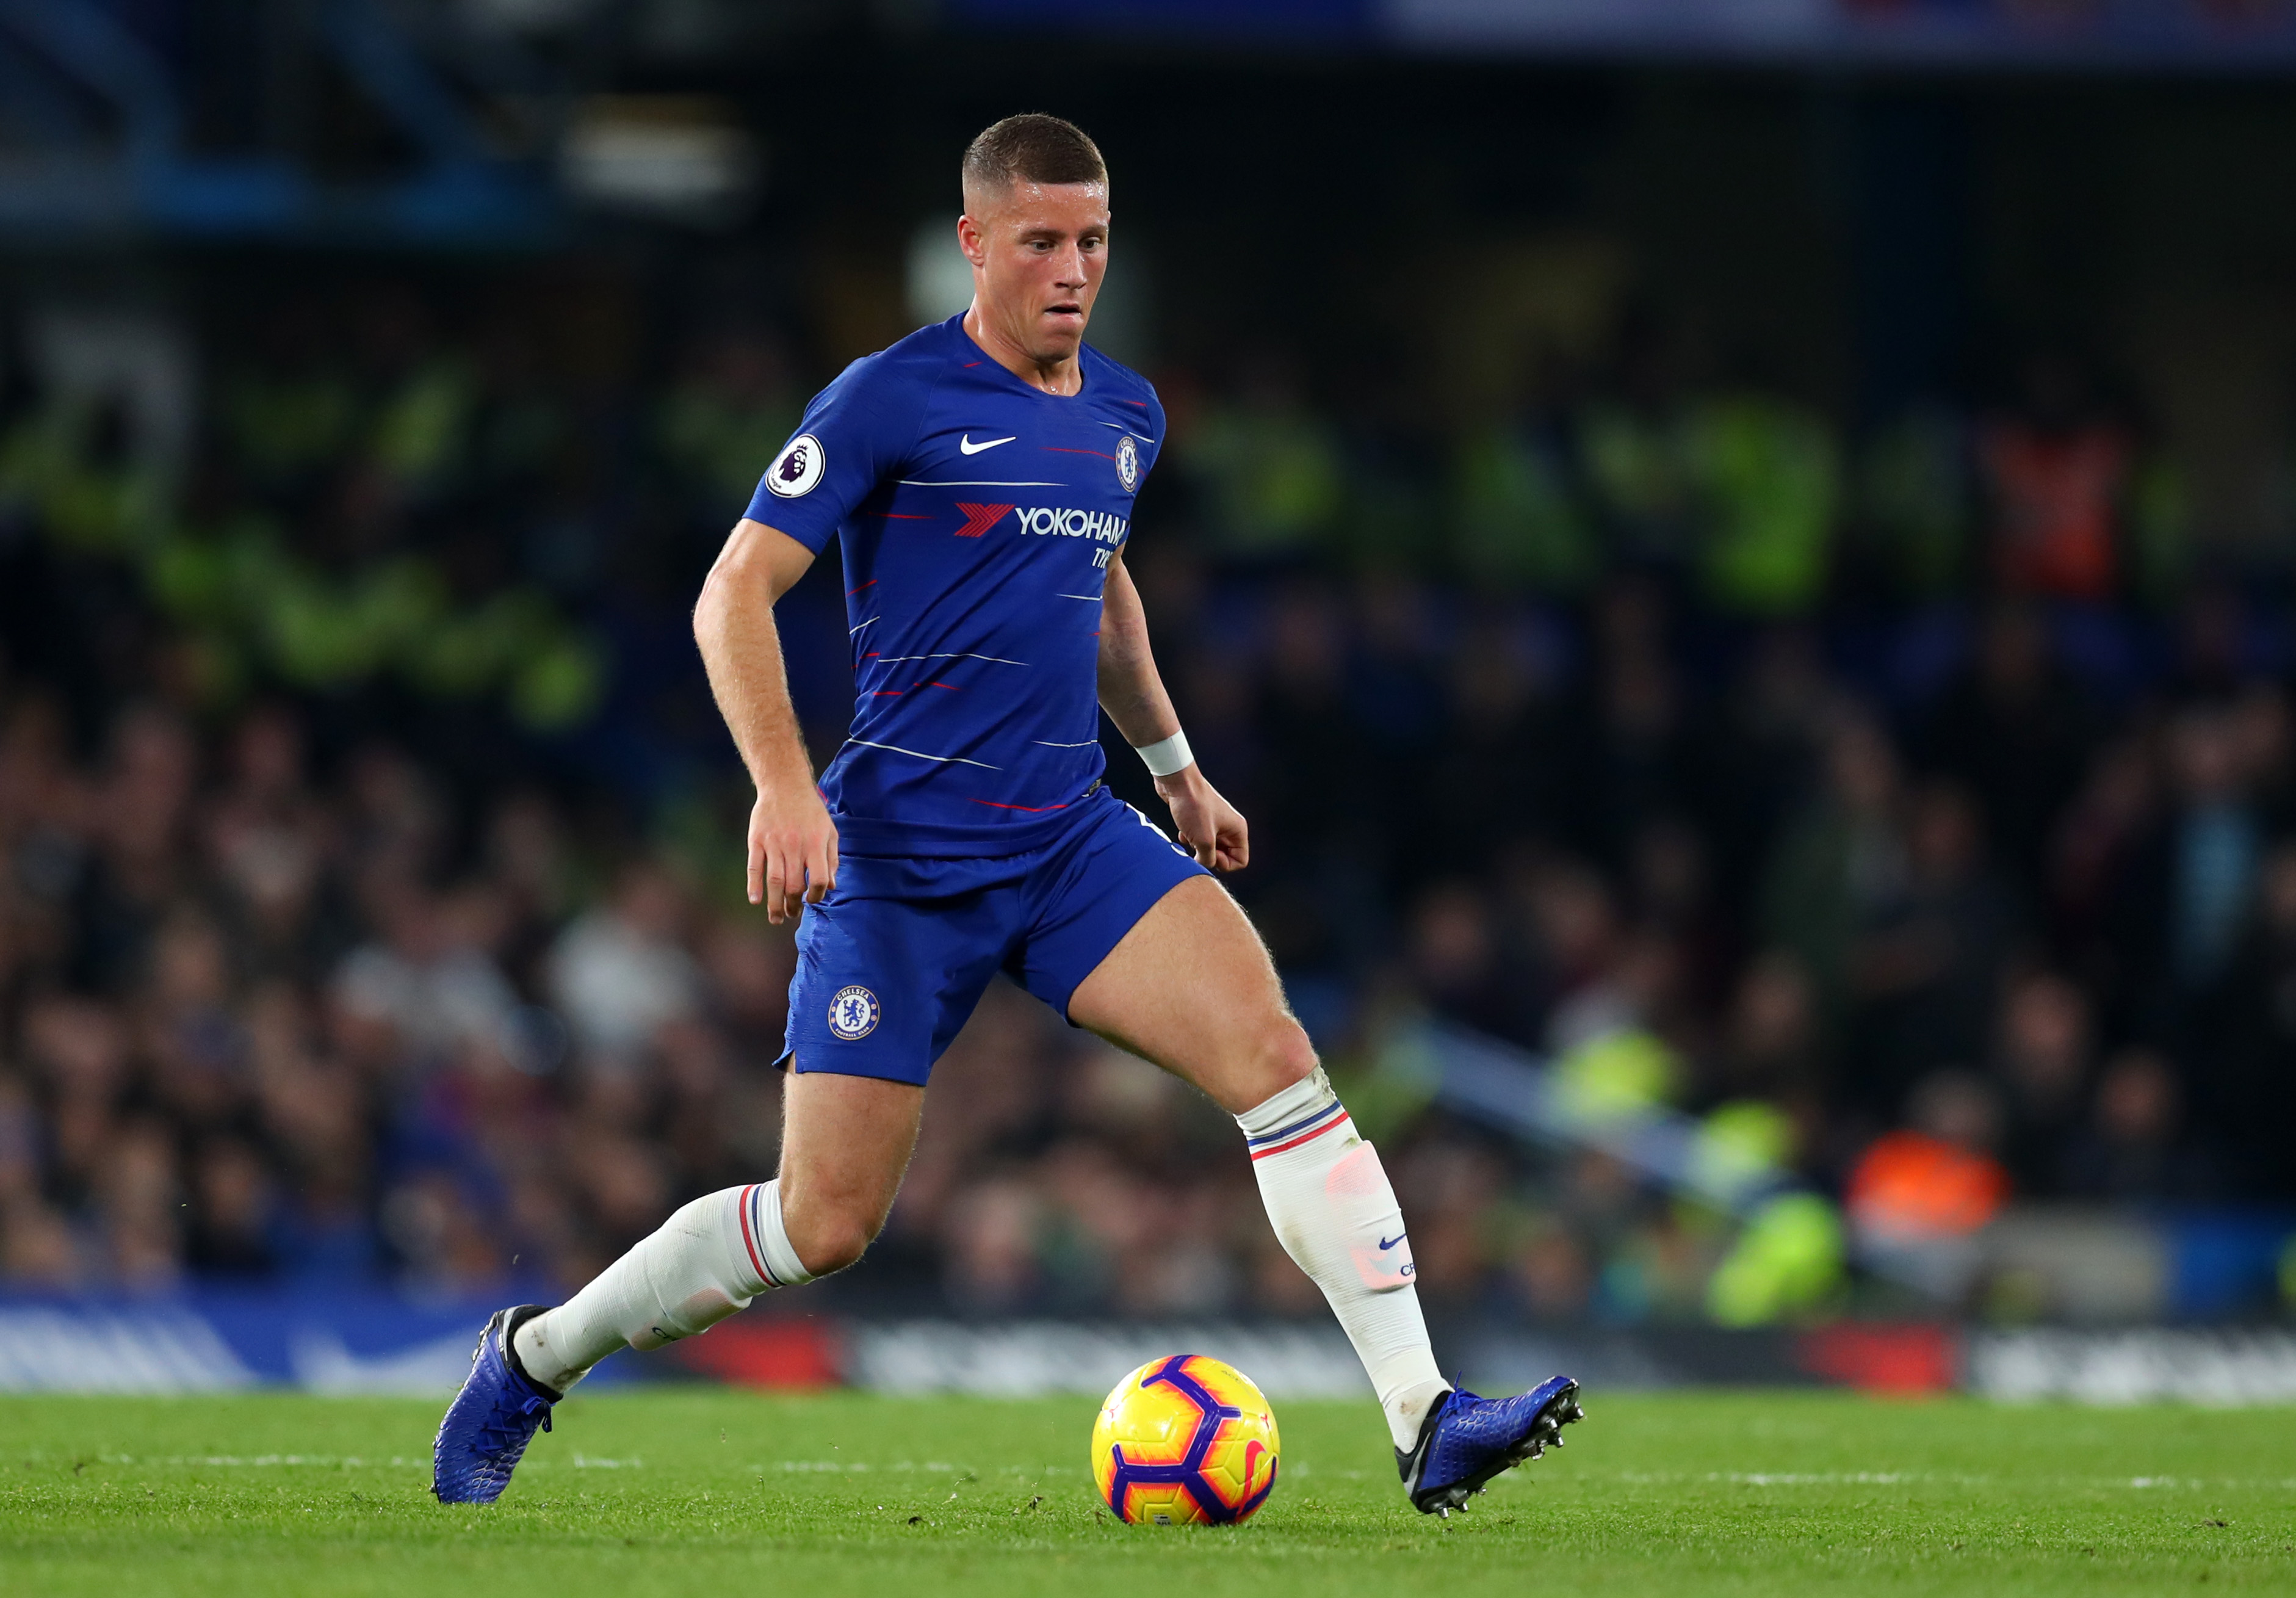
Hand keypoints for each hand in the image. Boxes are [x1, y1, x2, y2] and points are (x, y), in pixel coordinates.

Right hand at [748, 784, 839, 924]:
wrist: (784, 785)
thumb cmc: (811, 811)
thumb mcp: (829, 831)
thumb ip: (832, 859)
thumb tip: (831, 886)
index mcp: (815, 844)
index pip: (819, 879)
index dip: (816, 895)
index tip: (812, 900)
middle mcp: (795, 846)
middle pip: (794, 885)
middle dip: (793, 905)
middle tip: (791, 914)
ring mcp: (774, 844)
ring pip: (774, 881)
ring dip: (775, 903)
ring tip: (776, 918)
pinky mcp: (756, 840)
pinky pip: (754, 867)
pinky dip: (753, 885)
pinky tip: (755, 900)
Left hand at [1156, 767, 1248, 871]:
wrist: (1177, 783)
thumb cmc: (1193, 806)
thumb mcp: (1203, 840)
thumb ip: (1208, 860)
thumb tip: (1204, 866)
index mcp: (1237, 830)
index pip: (1240, 860)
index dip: (1225, 864)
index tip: (1211, 855)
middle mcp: (1229, 826)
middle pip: (1224, 855)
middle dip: (1208, 855)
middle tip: (1198, 847)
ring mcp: (1214, 823)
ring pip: (1208, 848)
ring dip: (1197, 847)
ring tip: (1189, 837)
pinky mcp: (1199, 820)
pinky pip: (1197, 839)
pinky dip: (1189, 839)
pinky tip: (1182, 831)